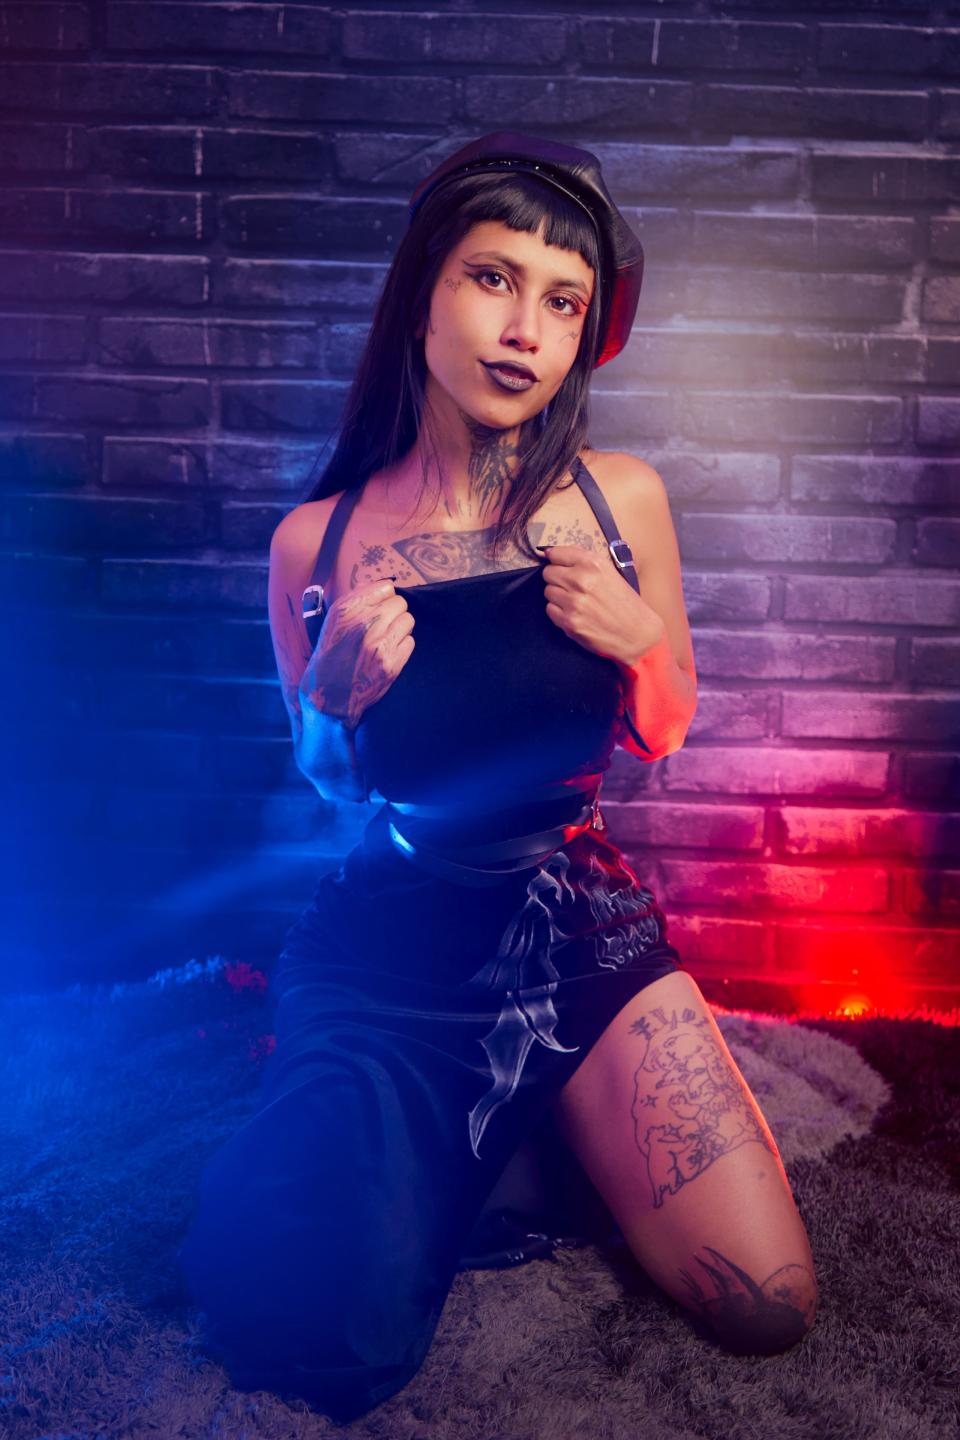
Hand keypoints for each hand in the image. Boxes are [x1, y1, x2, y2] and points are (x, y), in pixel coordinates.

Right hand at [299, 578, 415, 729]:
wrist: (329, 695)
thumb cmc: (331, 655)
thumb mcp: (333, 622)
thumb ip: (357, 601)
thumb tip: (384, 586)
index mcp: (347, 610)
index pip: (386, 587)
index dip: (384, 597)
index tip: (380, 606)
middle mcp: (365, 624)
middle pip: (400, 603)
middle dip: (393, 612)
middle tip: (383, 625)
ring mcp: (380, 644)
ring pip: (408, 620)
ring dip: (400, 628)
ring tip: (386, 638)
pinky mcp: (392, 664)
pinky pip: (411, 641)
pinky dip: (402, 646)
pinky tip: (389, 652)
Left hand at [540, 544, 665, 668]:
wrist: (638, 634)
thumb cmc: (626, 604)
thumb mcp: (611, 572)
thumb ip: (584, 562)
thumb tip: (552, 553)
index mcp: (593, 564)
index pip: (556, 553)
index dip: (555, 560)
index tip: (558, 564)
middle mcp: (581, 580)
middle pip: (548, 573)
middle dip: (556, 579)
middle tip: (570, 587)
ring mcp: (574, 602)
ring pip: (548, 591)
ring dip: (558, 596)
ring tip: (576, 602)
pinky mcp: (569, 622)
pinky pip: (550, 610)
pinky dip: (559, 612)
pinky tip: (575, 614)